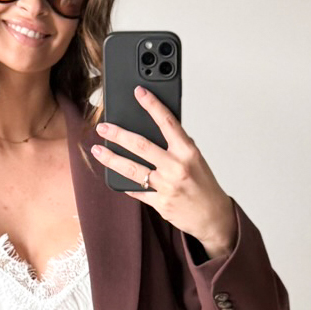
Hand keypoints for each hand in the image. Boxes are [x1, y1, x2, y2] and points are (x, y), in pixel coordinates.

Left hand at [91, 85, 235, 255]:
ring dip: (111, 159)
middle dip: (118, 134)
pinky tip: (115, 176)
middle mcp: (176, 167)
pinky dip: (125, 183)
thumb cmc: (205, 185)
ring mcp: (166, 186)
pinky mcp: (159, 203)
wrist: (213, 217)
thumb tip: (160, 131)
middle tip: (103, 127)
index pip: (167, 122)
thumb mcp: (196, 160)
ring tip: (97, 150)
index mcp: (188, 152)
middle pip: (141, 146)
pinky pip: (136, 190)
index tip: (139, 93)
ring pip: (132, 169)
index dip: (152, 105)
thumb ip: (178, 146)